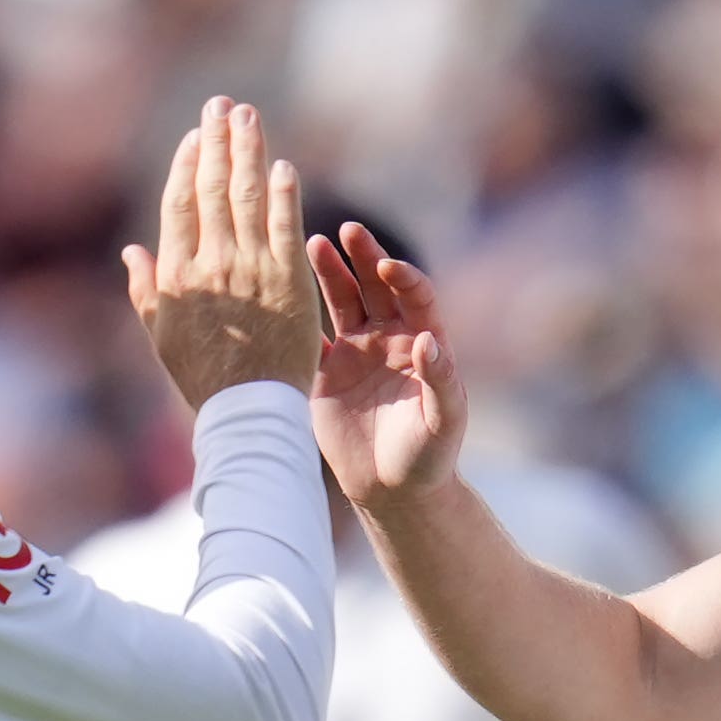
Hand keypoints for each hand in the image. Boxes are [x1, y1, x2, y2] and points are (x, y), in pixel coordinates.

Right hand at [121, 99, 319, 406]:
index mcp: (177, 275)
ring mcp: (251, 270)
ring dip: (249, 151)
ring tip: (249, 116)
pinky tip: (282, 166)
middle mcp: (211, 265)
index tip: (195, 136)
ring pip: (248, 197)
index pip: (180, 205)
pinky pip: (285, 227)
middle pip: (213, 189)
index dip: (187, 164)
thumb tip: (130, 249)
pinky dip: (283, 194)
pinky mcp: (288, 281)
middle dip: (218, 141)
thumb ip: (145, 288)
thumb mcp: (161, 334)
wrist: (247, 410)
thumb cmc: (202, 377)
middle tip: (223, 105)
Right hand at [308, 222, 469, 497]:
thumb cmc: (429, 456)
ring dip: (329, 272)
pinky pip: (309, 336)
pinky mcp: (326, 372)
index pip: (415, 295)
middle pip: (375, 286)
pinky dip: (295, 317)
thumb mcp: (443, 421)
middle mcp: (388, 338)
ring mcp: (355, 351)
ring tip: (313, 242)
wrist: (393, 489)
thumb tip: (429, 339)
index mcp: (422, 342)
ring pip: (341, 300)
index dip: (403, 277)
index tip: (387, 266)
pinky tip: (277, 292)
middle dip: (364, 257)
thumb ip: (440, 380)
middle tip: (348, 231)